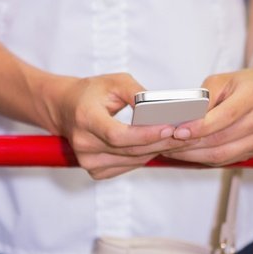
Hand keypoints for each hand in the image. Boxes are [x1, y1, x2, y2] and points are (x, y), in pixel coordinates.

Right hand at [41, 72, 190, 178]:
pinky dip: (145, 156)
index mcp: (85, 119)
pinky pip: (128, 166)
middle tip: (186, 133)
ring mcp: (88, 161)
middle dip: (160, 142)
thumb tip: (160, 107)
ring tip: (179, 139)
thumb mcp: (113, 82)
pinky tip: (157, 146)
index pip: (118, 135)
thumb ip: (137, 93)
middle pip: (130, 150)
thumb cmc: (91, 93)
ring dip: (157, 150)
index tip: (169, 128)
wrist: (66, 109)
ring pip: (133, 160)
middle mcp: (84, 144)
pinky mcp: (96, 171)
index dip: (145, 134)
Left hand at [160, 56, 252, 166]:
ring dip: (194, 155)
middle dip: (190, 145)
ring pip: (222, 155)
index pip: (224, 117)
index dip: (199, 127)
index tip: (178, 131)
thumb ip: (203, 98)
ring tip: (174, 151)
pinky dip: (205, 159)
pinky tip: (190, 154)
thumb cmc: (245, 84)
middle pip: (221, 140)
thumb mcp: (222, 80)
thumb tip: (182, 119)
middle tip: (167, 144)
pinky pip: (227, 160)